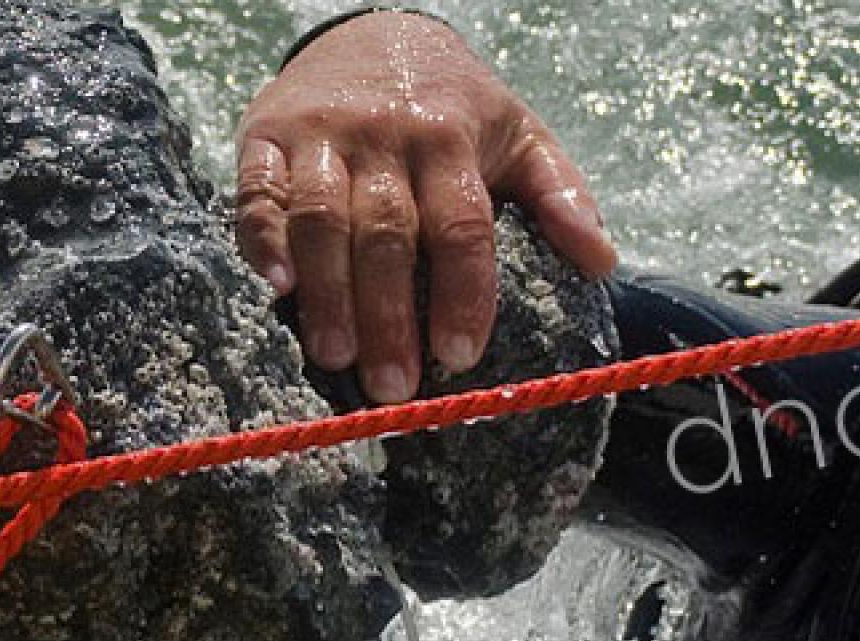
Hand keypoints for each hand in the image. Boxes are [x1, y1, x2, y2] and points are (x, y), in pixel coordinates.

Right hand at [235, 11, 614, 404]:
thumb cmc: (452, 101)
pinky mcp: (266, 134)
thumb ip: (560, 192)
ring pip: (321, 218)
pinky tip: (276, 287)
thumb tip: (601, 261)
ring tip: (336, 356)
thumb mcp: (518, 131)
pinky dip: (262, 240)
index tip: (459, 355)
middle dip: (389, 315)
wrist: (371, 31)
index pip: (461, 226)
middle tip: (392, 386)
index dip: (462, 294)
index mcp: (450, 139)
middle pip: (387, 234)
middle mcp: (384, 134)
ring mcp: (321, 134)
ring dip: (328, 292)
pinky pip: (258, 192)